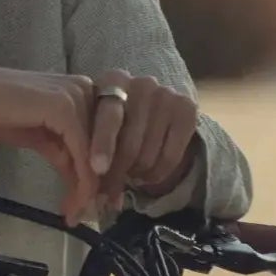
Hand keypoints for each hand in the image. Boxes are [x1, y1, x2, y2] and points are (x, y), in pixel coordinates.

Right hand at [0, 56, 102, 223]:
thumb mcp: (40, 138)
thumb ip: (64, 153)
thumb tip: (83, 181)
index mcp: (85, 94)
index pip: (108, 140)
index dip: (106, 175)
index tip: (97, 205)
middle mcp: (89, 91)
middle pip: (110, 147)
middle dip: (102, 186)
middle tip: (91, 215)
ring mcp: (78, 97)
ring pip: (98, 154)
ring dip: (90, 191)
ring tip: (78, 215)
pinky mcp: (64, 108)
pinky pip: (81, 153)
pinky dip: (81, 182)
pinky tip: (73, 202)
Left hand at [88, 72, 198, 208]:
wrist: (152, 110)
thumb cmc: (114, 122)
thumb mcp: (95, 126)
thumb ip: (88, 150)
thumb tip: (91, 196)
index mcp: (112, 80)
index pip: (109, 117)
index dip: (103, 145)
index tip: (97, 170)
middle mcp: (142, 83)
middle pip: (130, 143)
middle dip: (118, 174)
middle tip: (110, 191)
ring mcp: (167, 94)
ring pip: (148, 155)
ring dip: (136, 175)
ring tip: (130, 175)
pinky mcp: (187, 108)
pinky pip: (170, 156)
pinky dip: (157, 174)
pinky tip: (148, 175)